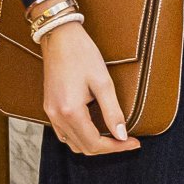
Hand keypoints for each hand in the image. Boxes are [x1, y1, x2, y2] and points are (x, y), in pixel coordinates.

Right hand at [39, 20, 140, 155]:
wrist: (59, 36)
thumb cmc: (82, 54)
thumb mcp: (103, 82)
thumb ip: (113, 112)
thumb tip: (122, 135)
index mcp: (70, 111)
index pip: (95, 143)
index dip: (117, 147)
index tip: (134, 142)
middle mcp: (57, 116)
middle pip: (83, 147)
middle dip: (107, 148)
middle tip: (127, 141)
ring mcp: (50, 112)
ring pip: (72, 143)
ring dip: (92, 144)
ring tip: (113, 137)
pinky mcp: (49, 107)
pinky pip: (64, 133)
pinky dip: (79, 137)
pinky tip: (94, 129)